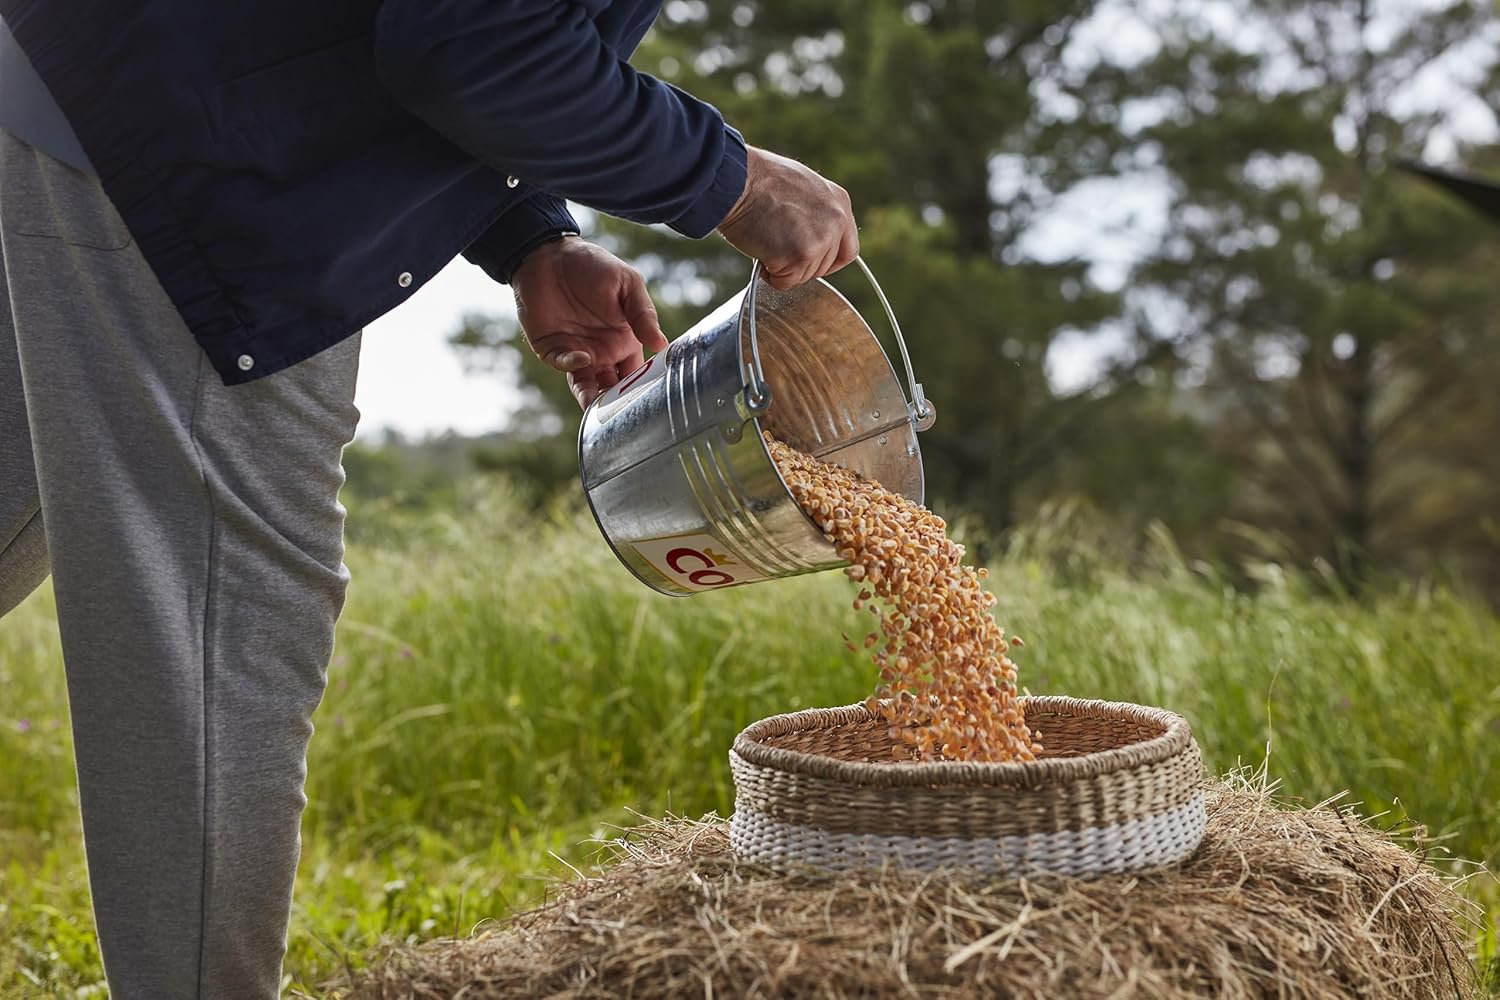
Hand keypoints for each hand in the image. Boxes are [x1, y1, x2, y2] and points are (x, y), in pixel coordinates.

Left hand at [512, 236, 667, 408]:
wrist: (550, 255)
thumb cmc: (594, 266)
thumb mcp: (627, 284)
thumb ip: (643, 314)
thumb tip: (661, 344)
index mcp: (624, 341)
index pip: (636, 374)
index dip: (642, 387)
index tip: (650, 396)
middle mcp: (602, 353)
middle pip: (612, 388)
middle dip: (617, 402)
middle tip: (624, 411)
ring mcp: (576, 353)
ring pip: (587, 386)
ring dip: (593, 397)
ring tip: (600, 406)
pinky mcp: (552, 350)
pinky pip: (564, 365)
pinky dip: (573, 366)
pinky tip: (582, 359)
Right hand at [716, 145, 859, 289]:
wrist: (737, 180)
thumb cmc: (758, 181)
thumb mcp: (802, 188)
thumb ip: (816, 214)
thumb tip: (812, 238)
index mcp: (840, 203)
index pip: (848, 249)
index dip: (828, 262)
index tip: (809, 262)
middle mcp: (836, 221)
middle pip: (825, 267)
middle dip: (800, 265)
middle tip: (777, 245)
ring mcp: (820, 239)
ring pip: (805, 276)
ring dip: (783, 267)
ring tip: (766, 239)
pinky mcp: (800, 255)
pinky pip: (785, 282)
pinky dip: (769, 274)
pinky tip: (760, 249)